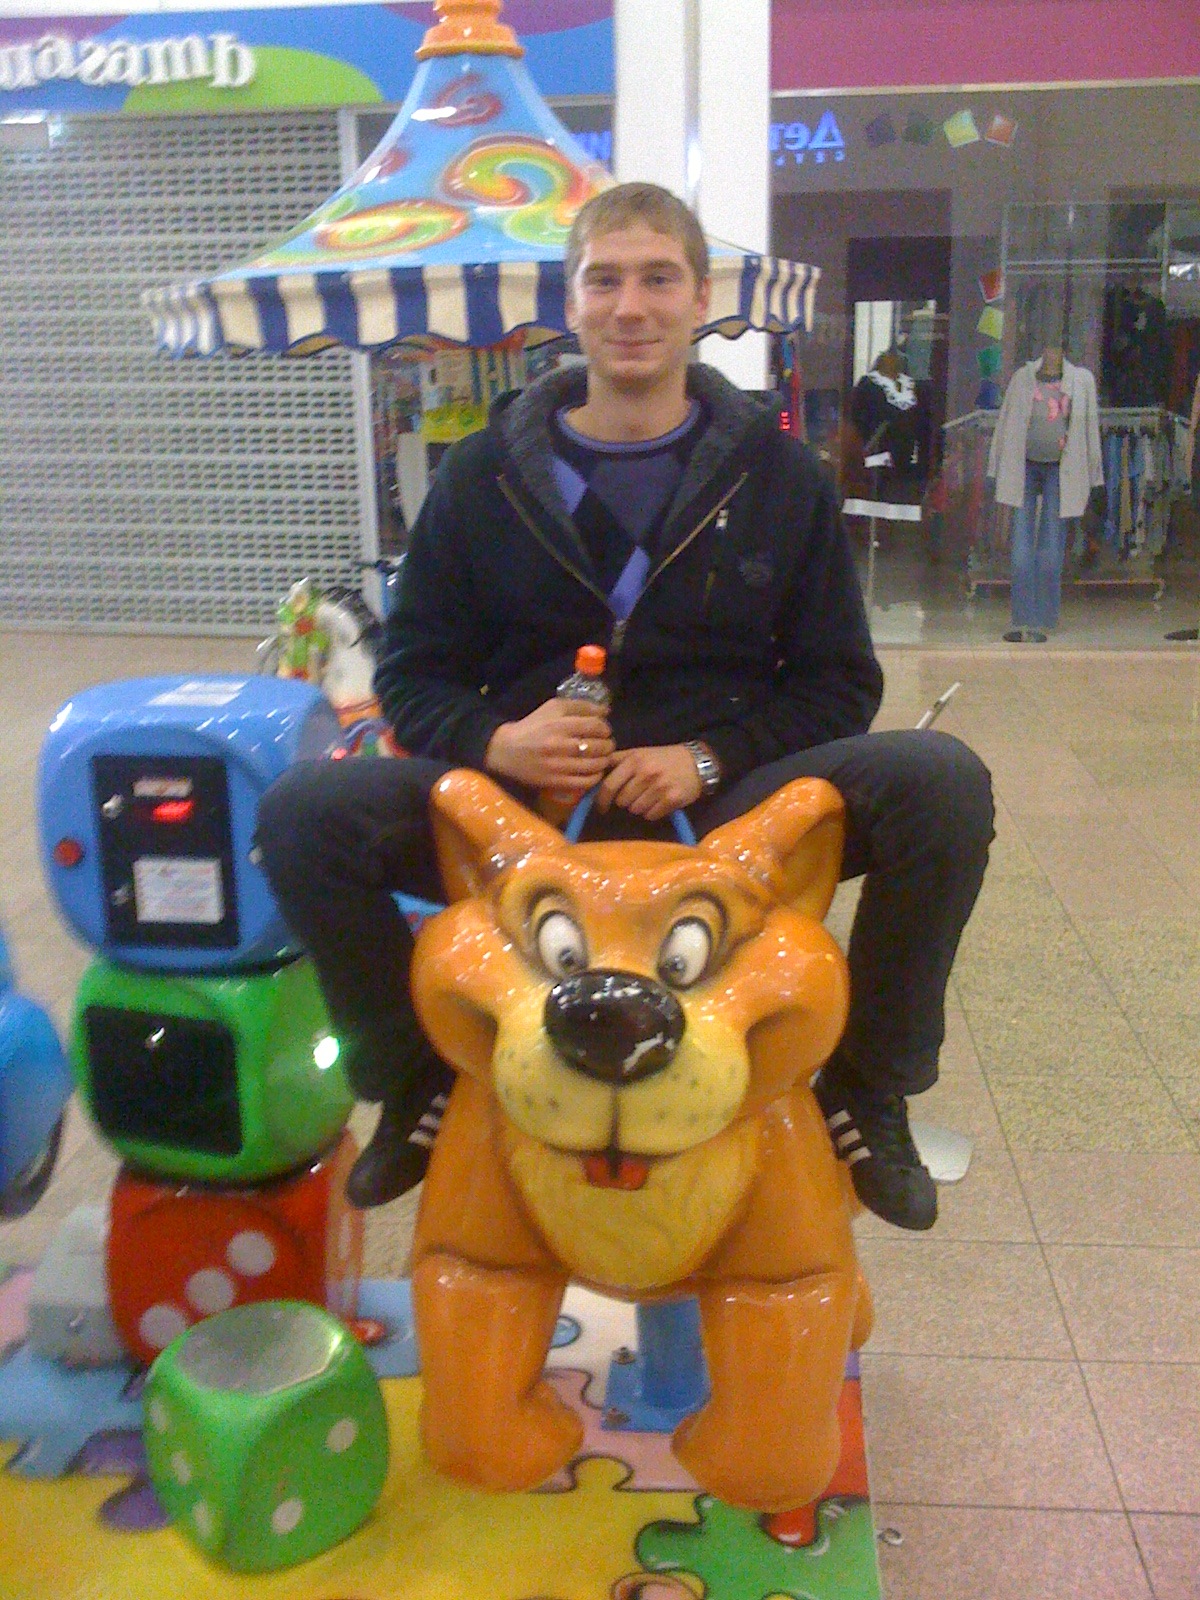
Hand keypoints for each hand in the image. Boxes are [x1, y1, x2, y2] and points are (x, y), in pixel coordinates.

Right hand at [485, 698, 613, 795]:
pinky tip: (594, 771)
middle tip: (606, 744)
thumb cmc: (532, 726)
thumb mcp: (553, 707)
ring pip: (595, 765)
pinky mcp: (556, 782)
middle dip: (608, 745)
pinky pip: (586, 782)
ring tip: (602, 757)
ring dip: (604, 761)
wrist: (506, 751)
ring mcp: (559, 766)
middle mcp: (560, 746)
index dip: (605, 728)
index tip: (603, 730)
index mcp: (559, 724)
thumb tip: (606, 712)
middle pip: (599, 746)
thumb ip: (581, 706)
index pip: (596, 726)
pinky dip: (596, 776)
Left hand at [597, 744, 701, 820]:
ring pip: (635, 810)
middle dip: (626, 801)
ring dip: (639, 807)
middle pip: (622, 801)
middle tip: (636, 794)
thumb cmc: (663, 758)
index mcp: (635, 760)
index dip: (601, 800)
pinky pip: (651, 816)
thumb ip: (617, 761)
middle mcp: (646, 773)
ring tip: (649, 796)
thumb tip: (594, 774)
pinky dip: (652, 812)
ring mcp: (660, 787)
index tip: (601, 807)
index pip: (609, 785)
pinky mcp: (672, 799)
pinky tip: (660, 802)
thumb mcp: (639, 752)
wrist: (697, 762)